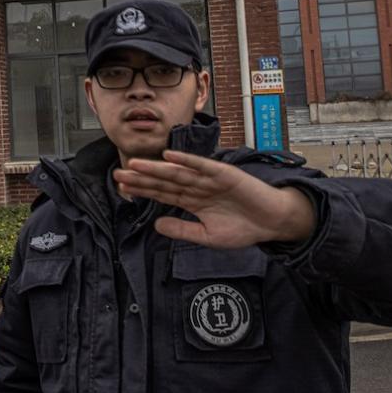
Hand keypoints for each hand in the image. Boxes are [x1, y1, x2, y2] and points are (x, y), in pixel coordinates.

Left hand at [113, 150, 315, 249]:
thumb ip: (182, 230)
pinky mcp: (224, 174)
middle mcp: (197, 187)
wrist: (273, 223)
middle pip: (164, 181)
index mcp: (193, 201)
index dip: (142, 190)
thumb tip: (156, 225)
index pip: (162, 194)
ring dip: (156, 168)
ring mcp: (209, 179)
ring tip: (136, 165)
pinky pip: (202, 166)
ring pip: (178, 173)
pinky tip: (169, 156)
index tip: (122, 187)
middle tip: (118, 174)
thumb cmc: (244, 228)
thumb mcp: (207, 236)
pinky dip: (186, 160)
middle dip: (142, 178)